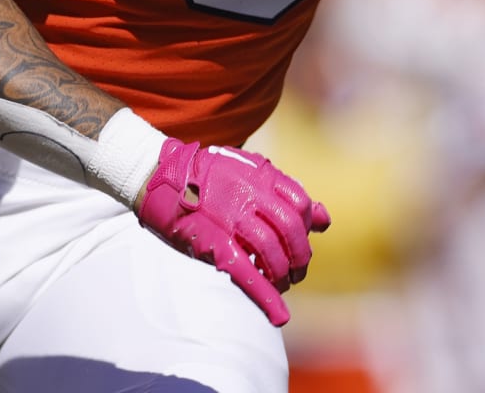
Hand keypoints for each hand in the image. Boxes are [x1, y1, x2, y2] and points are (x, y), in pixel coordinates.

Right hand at [135, 139, 330, 325]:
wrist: (159, 175)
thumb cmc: (205, 173)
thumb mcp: (248, 169)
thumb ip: (284, 189)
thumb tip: (324, 218)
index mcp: (259, 176)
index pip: (300, 202)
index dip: (307, 223)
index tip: (303, 237)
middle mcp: (249, 196)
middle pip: (291, 230)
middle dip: (301, 255)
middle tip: (297, 270)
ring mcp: (231, 220)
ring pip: (272, 253)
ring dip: (283, 275)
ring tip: (282, 284)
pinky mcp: (213, 243)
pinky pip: (246, 272)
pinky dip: (265, 296)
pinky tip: (279, 315)